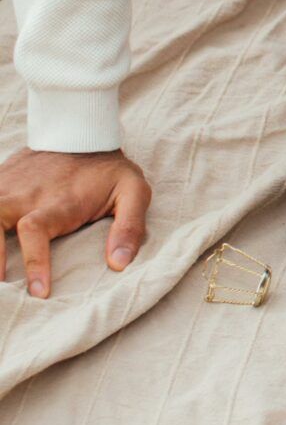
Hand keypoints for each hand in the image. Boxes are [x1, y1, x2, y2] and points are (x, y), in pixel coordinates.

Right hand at [0, 146, 151, 297]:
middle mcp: (26, 194)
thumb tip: (119, 263)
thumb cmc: (108, 170)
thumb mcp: (133, 191)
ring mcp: (8, 187)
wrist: (81, 131)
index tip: (39, 292)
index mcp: (58, 201)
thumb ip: (130, 227)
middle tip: (1, 285)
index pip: (35, 230)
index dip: (34, 262)